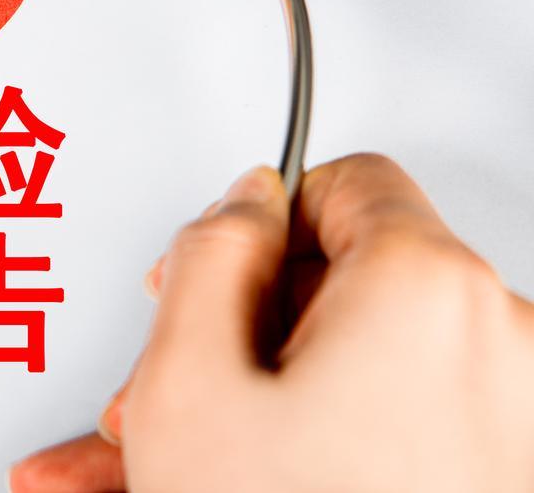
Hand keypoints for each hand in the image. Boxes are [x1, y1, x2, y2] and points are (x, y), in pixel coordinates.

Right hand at [10, 153, 533, 492]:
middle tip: (165, 382)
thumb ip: (209, 252)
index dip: (256, 220)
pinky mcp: (495, 480)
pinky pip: (379, 435)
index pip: (343, 184)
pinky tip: (213, 482)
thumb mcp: (189, 378)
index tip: (211, 268)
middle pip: (344, 289)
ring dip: (247, 408)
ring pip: (347, 379)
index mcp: (427, 289)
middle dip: (236, 332)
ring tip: (149, 462)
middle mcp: (497, 349)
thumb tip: (241, 205)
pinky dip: (298, 450)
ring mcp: (508, 428)